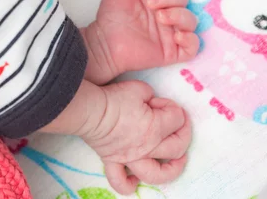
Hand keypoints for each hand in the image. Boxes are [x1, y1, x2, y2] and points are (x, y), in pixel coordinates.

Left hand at [83, 0, 198, 83]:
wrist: (105, 45)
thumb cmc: (111, 17)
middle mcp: (166, 10)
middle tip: (150, 3)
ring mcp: (171, 30)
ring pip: (191, 20)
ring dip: (179, 15)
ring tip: (161, 18)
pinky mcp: (173, 50)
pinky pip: (194, 45)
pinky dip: (190, 39)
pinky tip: (176, 37)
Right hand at [83, 80, 190, 195]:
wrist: (90, 111)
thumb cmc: (115, 98)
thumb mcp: (139, 88)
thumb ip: (152, 96)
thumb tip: (152, 102)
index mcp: (156, 128)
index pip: (176, 118)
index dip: (173, 107)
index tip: (162, 102)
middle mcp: (148, 148)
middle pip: (177, 146)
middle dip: (183, 131)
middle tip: (178, 121)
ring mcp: (131, 159)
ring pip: (157, 174)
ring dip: (172, 170)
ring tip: (178, 160)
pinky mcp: (114, 162)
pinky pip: (120, 182)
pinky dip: (129, 185)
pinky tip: (135, 181)